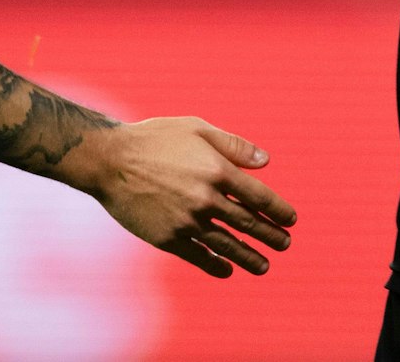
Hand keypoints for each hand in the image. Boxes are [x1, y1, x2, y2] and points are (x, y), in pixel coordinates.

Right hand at [63, 116, 296, 277]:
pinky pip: (198, 255)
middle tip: (285, 244)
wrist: (110, 161)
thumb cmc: (156, 139)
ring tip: (264, 266)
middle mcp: (206, 199)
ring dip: (249, 257)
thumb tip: (265, 161)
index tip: (290, 220)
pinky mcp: (167, 238)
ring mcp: (187, 221)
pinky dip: (216, 264)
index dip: (278, 210)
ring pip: (227, 244)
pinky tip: (226, 269)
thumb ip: (233, 146)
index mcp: (217, 170)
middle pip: (247, 223)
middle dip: (270, 235)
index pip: (259, 197)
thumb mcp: (197, 129)